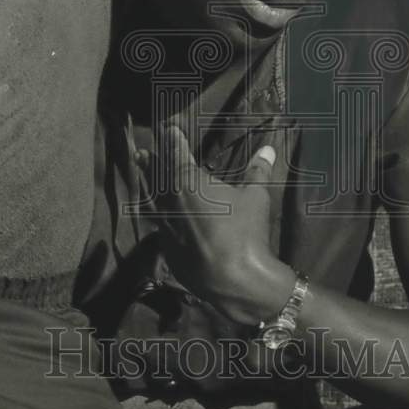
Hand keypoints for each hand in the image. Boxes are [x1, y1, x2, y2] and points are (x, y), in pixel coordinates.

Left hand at [136, 124, 279, 322]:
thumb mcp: (256, 197)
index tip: (168, 129)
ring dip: (146, 183)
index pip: (178, 154)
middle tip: (141, 151)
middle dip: (152, 161)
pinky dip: (153, 211)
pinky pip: (155, 222)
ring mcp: (165, 224)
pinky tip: (153, 211)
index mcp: (190, 182)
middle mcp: (171, 199)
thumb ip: (258, 170)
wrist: (233, 279)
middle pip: (158, 175)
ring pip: (151, 198)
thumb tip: (269, 148)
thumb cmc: (246, 232)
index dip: (173, 140)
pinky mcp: (166, 246)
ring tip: (139, 171)